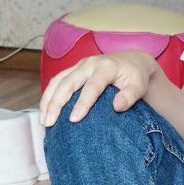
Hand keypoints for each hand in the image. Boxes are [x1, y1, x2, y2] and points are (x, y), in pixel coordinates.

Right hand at [39, 51, 157, 126]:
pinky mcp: (74, 69)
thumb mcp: (139, 86)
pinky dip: (48, 95)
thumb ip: (130, 96)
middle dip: (56, 103)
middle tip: (50, 123)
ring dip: (48, 100)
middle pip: (68, 83)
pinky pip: (57, 81)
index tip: (74, 120)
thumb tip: (117, 107)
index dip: (82, 103)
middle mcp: (89, 64)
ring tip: (44, 120)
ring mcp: (79, 65)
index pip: (91, 87)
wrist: (132, 61)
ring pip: (58, 81)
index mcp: (106, 67)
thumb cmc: (136, 77)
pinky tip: (45, 111)